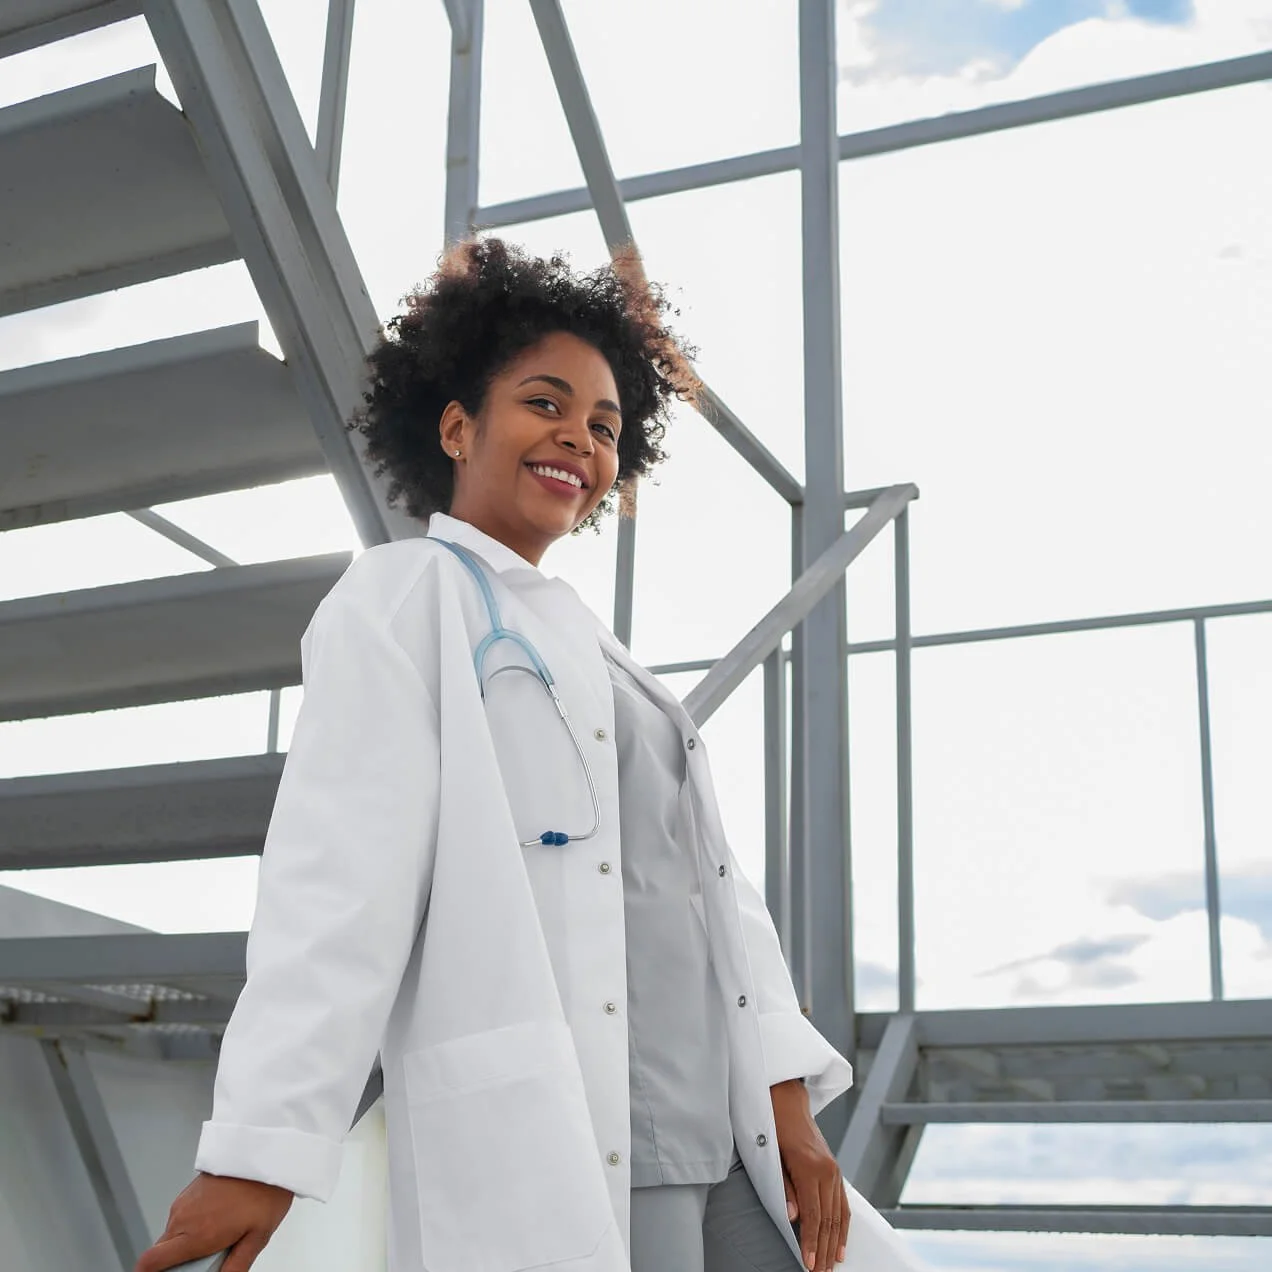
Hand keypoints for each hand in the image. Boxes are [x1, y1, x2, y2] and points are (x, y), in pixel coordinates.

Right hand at [134, 1173, 293, 1271]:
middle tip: (209, 1255)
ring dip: (188, 1241)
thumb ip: (236, 1267)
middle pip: (163, 1252)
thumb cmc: (264, 1191)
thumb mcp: (256, 1238)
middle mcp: (183, 1218)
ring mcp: (183, 1203)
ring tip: (220, 1233)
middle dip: (179, 1260)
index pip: (150, 1263)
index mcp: (196, 1235)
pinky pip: (182, 1218)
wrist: (265, 1154)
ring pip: (173, 1234)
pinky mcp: (188, 1192)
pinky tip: (218, 1218)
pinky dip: (193, 1224)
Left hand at [770, 1078, 849, 1270]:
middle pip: (828, 1220)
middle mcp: (827, 1171)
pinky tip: (841, 1244)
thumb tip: (792, 1218)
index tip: (809, 1264)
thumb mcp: (772, 1156)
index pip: (813, 1216)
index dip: (811, 1243)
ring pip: (838, 1215)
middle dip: (825, 1250)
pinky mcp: (835, 1171)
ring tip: (832, 1266)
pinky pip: (842, 1204)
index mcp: (811, 1169)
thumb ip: (784, 1188)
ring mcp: (834, 1171)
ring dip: (836, 1243)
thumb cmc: (774, 1127)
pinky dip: (843, 1226)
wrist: (788, 1102)